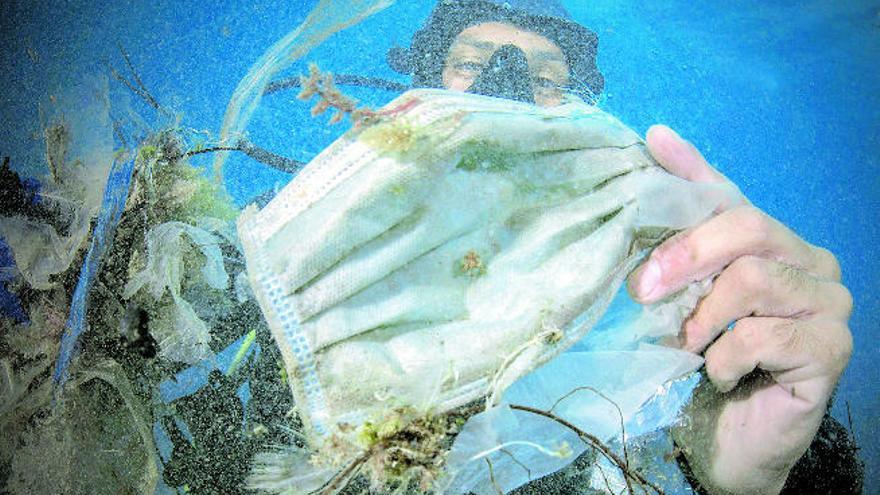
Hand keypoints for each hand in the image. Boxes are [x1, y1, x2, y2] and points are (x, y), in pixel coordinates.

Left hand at [628, 125, 852, 493]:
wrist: (725, 440)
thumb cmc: (704, 361)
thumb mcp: (683, 293)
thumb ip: (678, 230)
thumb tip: (658, 137)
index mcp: (778, 244)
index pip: (733, 198)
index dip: (688, 180)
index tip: (650, 146)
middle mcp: (814, 265)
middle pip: (747, 228)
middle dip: (686, 256)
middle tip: (644, 289)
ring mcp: (830, 306)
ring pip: (752, 278)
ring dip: (703, 318)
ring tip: (689, 346)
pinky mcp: (831, 349)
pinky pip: (761, 334)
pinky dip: (723, 358)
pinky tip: (719, 376)